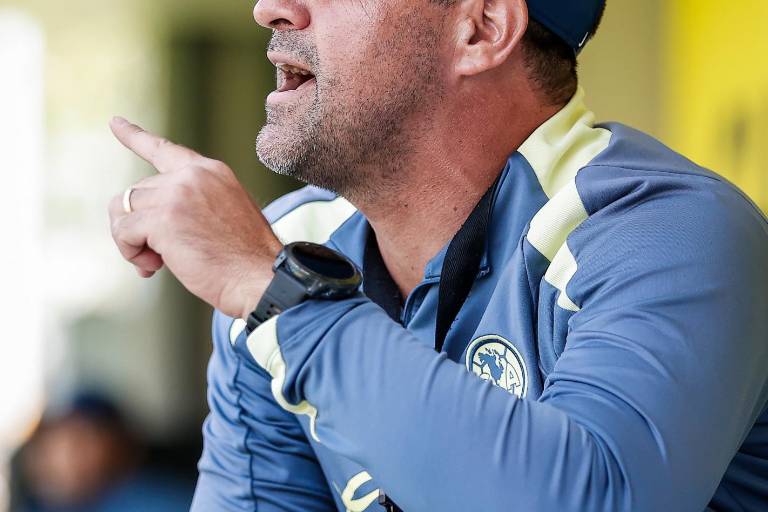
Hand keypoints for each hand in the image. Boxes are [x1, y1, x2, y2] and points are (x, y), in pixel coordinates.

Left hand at [108, 117, 282, 318]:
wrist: (259, 278)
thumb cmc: (245, 260)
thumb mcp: (226, 215)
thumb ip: (193, 204)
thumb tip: (147, 221)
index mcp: (212, 172)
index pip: (165, 150)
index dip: (135, 137)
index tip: (115, 123)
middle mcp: (193, 175)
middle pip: (138, 191)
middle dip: (139, 225)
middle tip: (157, 258)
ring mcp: (177, 194)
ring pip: (124, 209)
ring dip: (131, 239)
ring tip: (154, 263)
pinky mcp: (163, 218)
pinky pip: (123, 230)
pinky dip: (129, 251)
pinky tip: (152, 267)